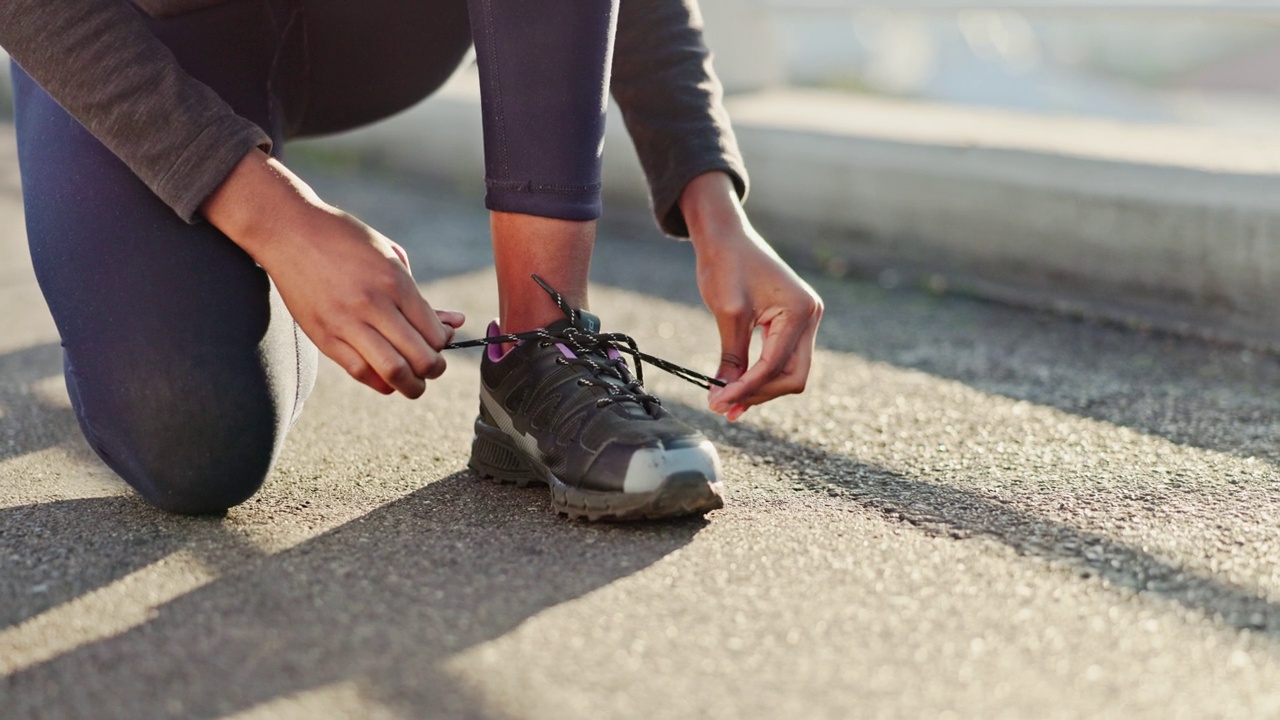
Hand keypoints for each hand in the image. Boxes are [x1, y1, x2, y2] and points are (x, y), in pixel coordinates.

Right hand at [201, 150, 463, 397]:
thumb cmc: (344, 239)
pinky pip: (359, 372)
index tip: (440, 343)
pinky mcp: (323, 335)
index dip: (444, 344)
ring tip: (414, 383)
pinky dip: (379, 382)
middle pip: (420, 357)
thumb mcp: (389, 254)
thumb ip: (418, 293)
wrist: (288, 230)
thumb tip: (454, 323)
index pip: (435, 333)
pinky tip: (385, 378)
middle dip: (434, 369)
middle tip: (433, 368)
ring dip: (411, 385)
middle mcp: (373, 304)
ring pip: (392, 372)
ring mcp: (346, 322)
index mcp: (395, 281)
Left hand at [682, 172, 822, 420]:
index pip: (775, 364)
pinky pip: (782, 358)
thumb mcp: (728, 314)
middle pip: (793, 375)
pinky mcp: (792, 322)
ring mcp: (805, 319)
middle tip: (725, 407)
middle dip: (759, 393)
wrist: (725, 236)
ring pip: (789, 371)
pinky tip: (737, 387)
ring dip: (760, 389)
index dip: (747, 388)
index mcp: (799, 309)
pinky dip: (761, 374)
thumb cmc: (726, 265)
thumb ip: (731, 359)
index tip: (719, 402)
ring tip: (727, 402)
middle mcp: (810, 315)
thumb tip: (723, 399)